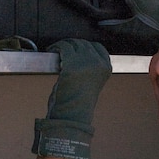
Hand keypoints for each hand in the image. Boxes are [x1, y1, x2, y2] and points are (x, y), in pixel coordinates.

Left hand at [32, 39, 111, 158]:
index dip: (85, 46)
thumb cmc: (79, 102)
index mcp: (106, 68)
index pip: (98, 47)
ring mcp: (85, 62)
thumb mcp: (92, 82)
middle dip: (72, 44)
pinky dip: (56, 47)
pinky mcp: (71, 64)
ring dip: (63, 45)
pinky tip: (52, 49)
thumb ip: (90, 68)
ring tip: (56, 49)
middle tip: (62, 49)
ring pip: (72, 44)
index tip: (76, 48)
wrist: (73, 114)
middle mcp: (98, 63)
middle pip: (84, 44)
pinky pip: (63, 47)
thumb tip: (79, 53)